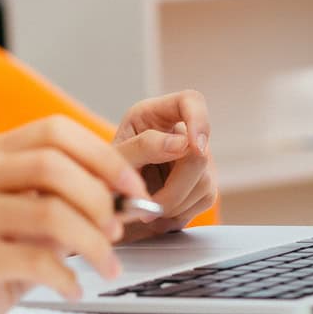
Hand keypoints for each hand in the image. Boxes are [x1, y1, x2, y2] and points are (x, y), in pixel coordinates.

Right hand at [0, 115, 151, 313]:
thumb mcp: (35, 217)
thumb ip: (75, 197)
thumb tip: (132, 189)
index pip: (53, 131)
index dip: (102, 156)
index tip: (133, 188)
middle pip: (50, 165)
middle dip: (99, 199)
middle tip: (117, 232)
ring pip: (47, 213)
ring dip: (92, 243)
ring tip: (106, 265)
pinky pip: (34, 261)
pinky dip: (67, 277)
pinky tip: (72, 288)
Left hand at [112, 90, 216, 238]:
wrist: (112, 195)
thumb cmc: (108, 168)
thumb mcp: (115, 155)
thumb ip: (143, 146)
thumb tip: (182, 144)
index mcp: (156, 113)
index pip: (191, 101)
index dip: (199, 120)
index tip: (194, 147)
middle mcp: (183, 132)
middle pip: (199, 155)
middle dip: (174, 188)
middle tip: (149, 204)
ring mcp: (198, 157)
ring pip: (204, 182)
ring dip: (174, 204)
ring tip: (147, 209)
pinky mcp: (204, 183)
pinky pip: (204, 200)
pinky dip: (181, 212)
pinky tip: (160, 212)